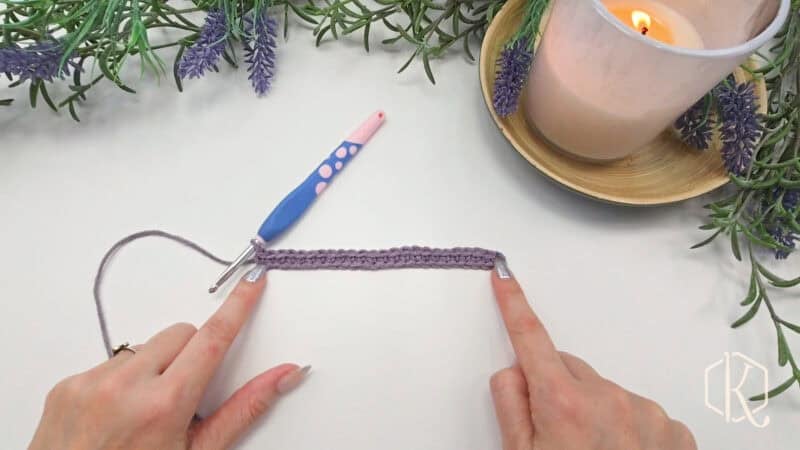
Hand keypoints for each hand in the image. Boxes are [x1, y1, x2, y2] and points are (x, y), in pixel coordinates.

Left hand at [29, 266, 307, 449]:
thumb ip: (244, 409)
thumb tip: (284, 375)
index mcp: (164, 405)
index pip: (212, 339)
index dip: (237, 307)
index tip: (251, 284)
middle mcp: (124, 387)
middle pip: (180, 335)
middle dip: (192, 353)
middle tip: (186, 393)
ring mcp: (90, 384)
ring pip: (144, 347)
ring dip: (154, 368)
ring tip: (145, 412)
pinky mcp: (66, 385)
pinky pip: (109, 362)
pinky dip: (122, 381)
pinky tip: (117, 414)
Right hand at [489, 261, 696, 449]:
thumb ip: (511, 406)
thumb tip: (514, 372)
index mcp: (563, 402)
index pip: (531, 338)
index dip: (513, 304)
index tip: (503, 275)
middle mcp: (608, 398)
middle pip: (567, 369)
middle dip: (556, 389)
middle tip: (554, 434)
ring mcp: (645, 412)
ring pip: (604, 391)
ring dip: (594, 412)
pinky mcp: (672, 429)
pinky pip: (638, 411)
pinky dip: (626, 428)